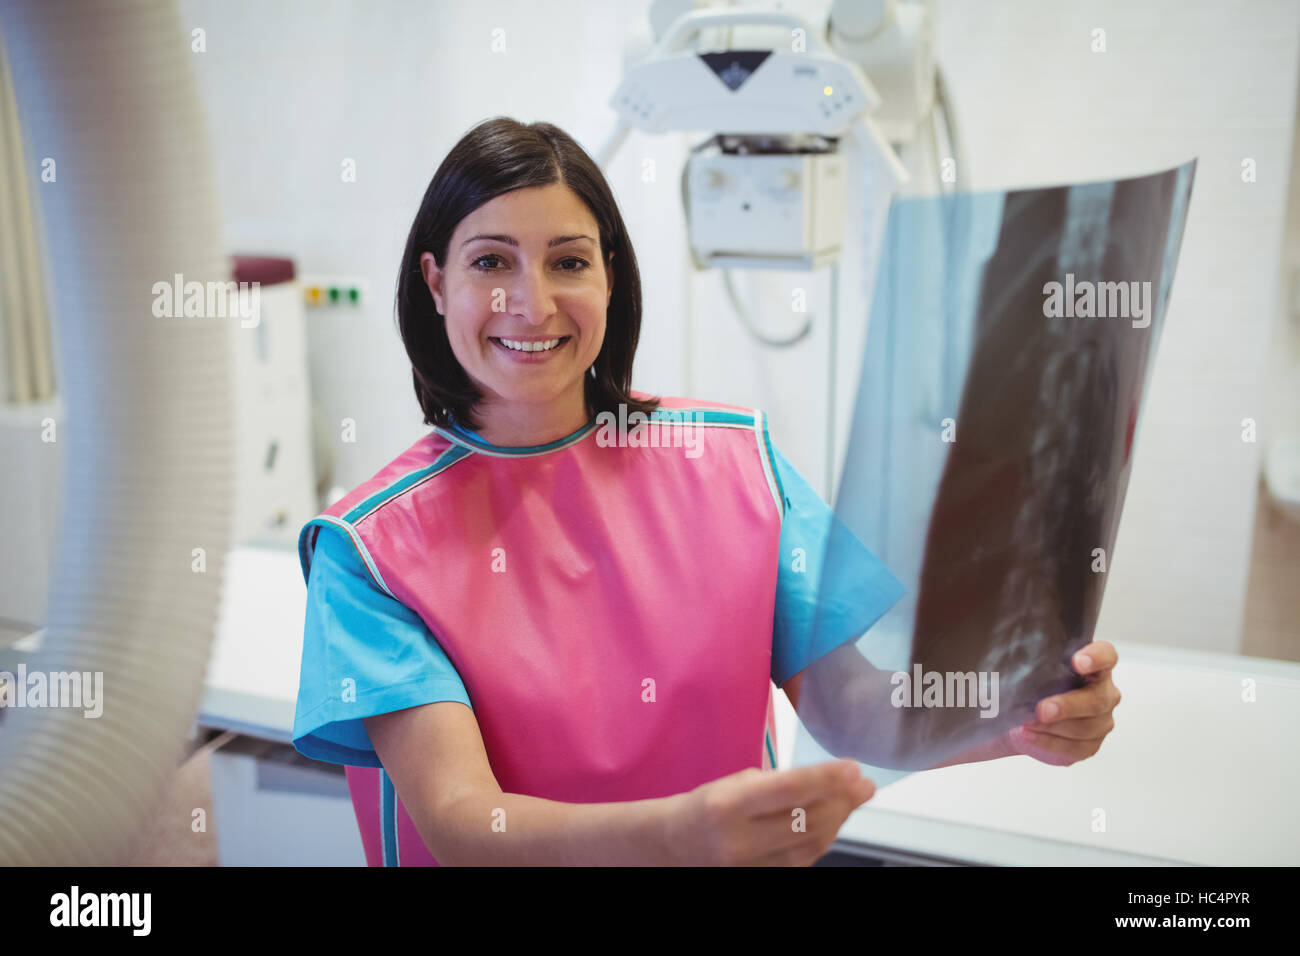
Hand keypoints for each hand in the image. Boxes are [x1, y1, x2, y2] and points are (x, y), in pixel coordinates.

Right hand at [662, 759, 875, 865]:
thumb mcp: (735, 782)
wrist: (678, 844)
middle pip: (807, 821)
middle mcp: (741, 840)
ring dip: (840, 818)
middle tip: (864, 783)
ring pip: (812, 844)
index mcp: (729, 805)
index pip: (788, 790)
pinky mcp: (763, 877)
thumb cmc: (709, 804)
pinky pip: (805, 859)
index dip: (826, 779)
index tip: (853, 768)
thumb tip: (830, 780)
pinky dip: (826, 836)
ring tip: (857, 797)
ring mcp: (753, 865)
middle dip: (842, 800)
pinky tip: (837, 818)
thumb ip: (779, 782)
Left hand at [1007, 641, 1120, 766]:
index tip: (1077, 661)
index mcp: (1094, 666)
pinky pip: (1074, 747)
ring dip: (1052, 727)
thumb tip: (1012, 658)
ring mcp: (1101, 721)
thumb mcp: (1031, 669)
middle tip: (1042, 710)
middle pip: (1096, 700)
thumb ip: (1033, 660)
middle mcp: (1104, 693)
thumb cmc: (1031, 686)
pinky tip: (1030, 735)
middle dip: (1067, 706)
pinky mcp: (1090, 745)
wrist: (1020, 718)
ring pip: (1086, 727)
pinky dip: (1049, 742)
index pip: (1107, 655)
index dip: (1097, 657)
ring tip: (1026, 723)